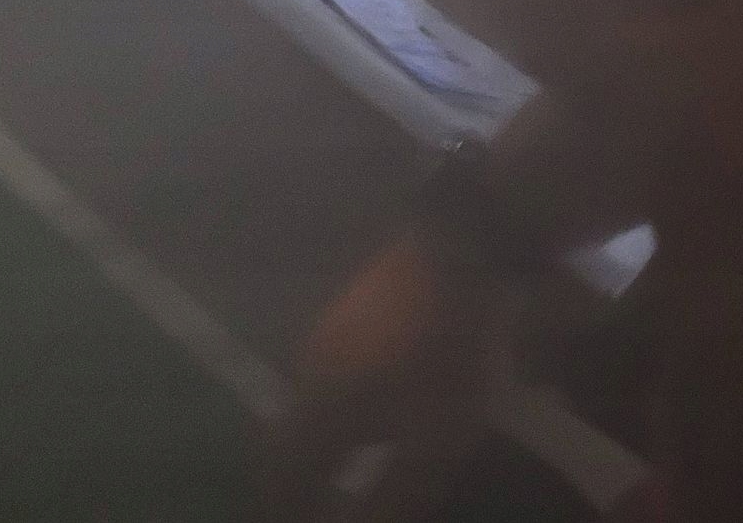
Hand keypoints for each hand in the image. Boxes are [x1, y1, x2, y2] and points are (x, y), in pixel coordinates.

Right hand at [266, 230, 504, 519]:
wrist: (459, 245)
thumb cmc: (446, 351)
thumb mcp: (434, 438)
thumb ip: (393, 496)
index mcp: (321, 407)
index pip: (283, 476)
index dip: (288, 510)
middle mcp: (310, 370)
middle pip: (288, 440)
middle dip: (296, 481)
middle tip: (314, 506)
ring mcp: (328, 334)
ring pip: (306, 406)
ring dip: (314, 446)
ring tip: (335, 473)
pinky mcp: (353, 312)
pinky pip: (326, 380)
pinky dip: (332, 415)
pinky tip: (362, 420)